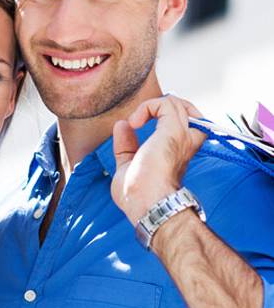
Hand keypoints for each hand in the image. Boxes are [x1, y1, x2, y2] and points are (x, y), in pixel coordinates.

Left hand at [111, 95, 206, 224]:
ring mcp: (182, 136)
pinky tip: (135, 123)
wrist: (147, 204)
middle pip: (182, 110)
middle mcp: (184, 142)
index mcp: (177, 153)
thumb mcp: (127, 166)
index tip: (134, 127)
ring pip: (177, 103)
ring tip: (135, 122)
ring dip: (151, 106)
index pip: (179, 125)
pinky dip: (148, 106)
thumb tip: (122, 125)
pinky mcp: (174, 131)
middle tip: (138, 121)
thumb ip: (126, 146)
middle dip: (159, 107)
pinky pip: (167, 102)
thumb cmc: (138, 196)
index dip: (157, 118)